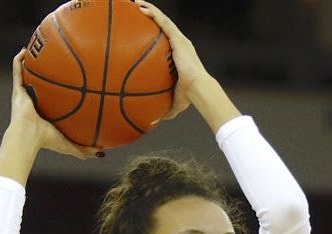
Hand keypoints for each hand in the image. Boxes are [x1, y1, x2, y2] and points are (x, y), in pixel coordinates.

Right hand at [8, 49, 99, 158]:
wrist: (28, 136)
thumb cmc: (46, 140)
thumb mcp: (69, 144)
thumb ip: (84, 149)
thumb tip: (102, 152)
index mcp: (44, 112)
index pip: (51, 101)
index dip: (57, 92)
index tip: (67, 82)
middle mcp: (33, 102)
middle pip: (40, 85)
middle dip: (45, 74)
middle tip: (55, 62)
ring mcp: (23, 95)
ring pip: (26, 75)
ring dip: (30, 63)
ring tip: (37, 50)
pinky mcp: (16, 90)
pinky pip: (17, 70)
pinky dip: (19, 60)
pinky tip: (26, 50)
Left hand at [133, 0, 208, 120]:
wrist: (197, 89)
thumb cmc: (189, 96)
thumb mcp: (173, 102)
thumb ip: (163, 108)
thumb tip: (152, 123)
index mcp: (178, 54)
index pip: (165, 39)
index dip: (154, 31)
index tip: (142, 28)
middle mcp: (179, 44)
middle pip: (162, 25)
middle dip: (150, 15)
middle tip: (134, 9)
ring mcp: (179, 39)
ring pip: (161, 19)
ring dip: (148, 9)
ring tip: (134, 2)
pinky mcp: (178, 38)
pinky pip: (162, 22)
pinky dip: (152, 13)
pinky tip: (140, 7)